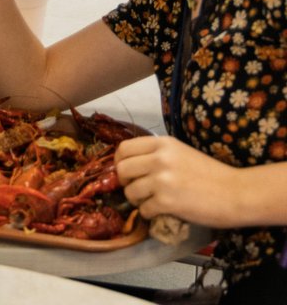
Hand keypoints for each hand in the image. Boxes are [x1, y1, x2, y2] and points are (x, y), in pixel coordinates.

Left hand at [115, 135, 242, 227]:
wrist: (238, 193)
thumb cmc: (212, 174)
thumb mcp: (181, 153)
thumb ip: (157, 155)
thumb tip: (130, 164)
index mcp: (162, 143)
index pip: (123, 149)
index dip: (120, 163)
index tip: (127, 173)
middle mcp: (159, 158)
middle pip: (122, 170)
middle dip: (126, 182)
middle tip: (138, 190)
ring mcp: (161, 180)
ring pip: (130, 192)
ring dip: (138, 200)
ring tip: (153, 202)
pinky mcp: (166, 202)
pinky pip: (144, 210)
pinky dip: (150, 214)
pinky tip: (162, 212)